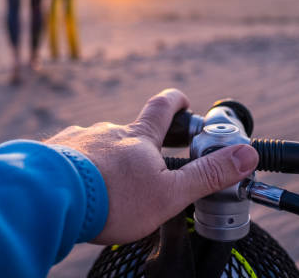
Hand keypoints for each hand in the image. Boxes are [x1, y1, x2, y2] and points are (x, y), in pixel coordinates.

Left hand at [44, 89, 258, 243]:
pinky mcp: (51, 153)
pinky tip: (77, 185)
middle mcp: (106, 131)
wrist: (51, 197)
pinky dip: (78, 167)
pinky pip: (69, 155)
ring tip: (107, 185)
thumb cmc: (113, 198)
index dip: (175, 101)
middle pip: (129, 131)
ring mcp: (77, 140)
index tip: (182, 101)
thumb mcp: (170, 192)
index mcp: (137, 137)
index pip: (162, 107)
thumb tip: (248, 155)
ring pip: (98, 145)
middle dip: (140, 145)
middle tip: (145, 166)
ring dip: (106, 159)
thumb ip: (208, 175)